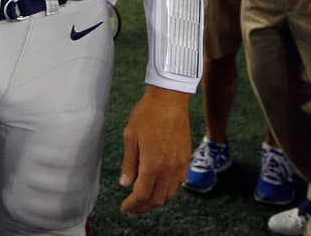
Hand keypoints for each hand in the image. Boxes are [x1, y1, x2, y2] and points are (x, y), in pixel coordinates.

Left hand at [118, 87, 191, 214]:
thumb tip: (125, 184)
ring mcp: (180, 165)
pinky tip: (158, 185)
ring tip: (142, 198)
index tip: (124, 209)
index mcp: (152, 165)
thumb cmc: (146, 115)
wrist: (169, 100)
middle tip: (131, 208)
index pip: (142, 195)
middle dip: (143, 207)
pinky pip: (178, 183)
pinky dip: (168, 190)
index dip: (132, 205)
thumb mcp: (130, 137)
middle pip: (157, 199)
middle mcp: (169, 169)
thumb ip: (129, 163)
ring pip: (169, 193)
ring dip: (156, 200)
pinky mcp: (186, 159)